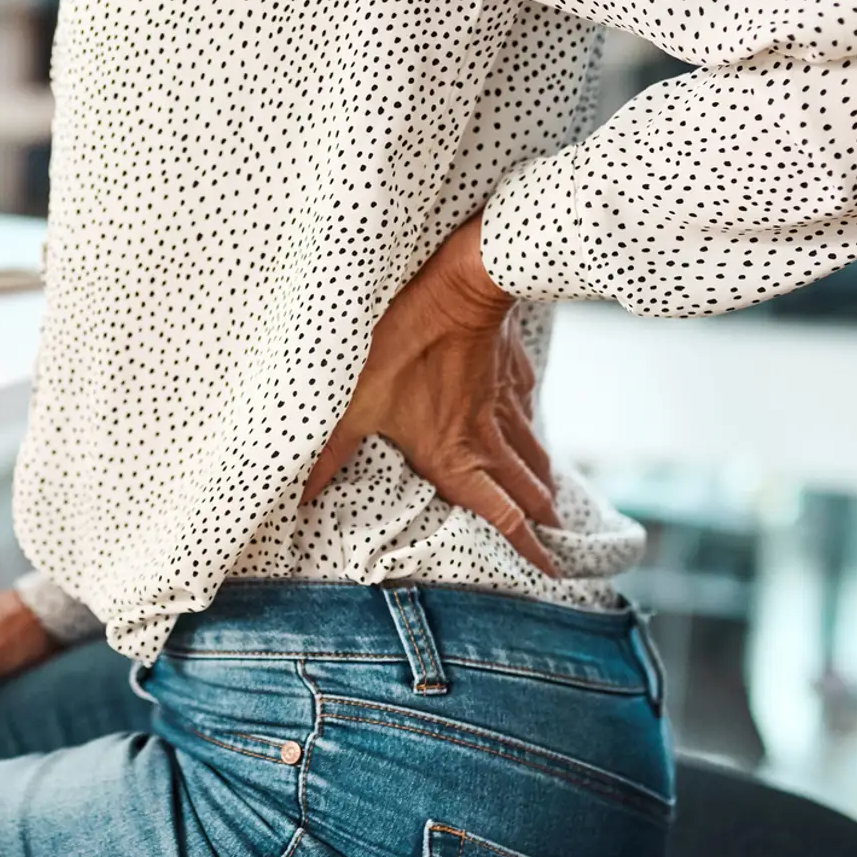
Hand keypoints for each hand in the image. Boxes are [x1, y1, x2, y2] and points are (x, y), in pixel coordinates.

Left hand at [303, 214, 561, 574]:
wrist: (461, 284)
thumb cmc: (404, 343)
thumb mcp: (353, 402)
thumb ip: (329, 452)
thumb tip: (297, 496)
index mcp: (454, 456)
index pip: (500, 515)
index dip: (527, 548)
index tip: (550, 572)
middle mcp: (487, 439)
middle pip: (526, 493)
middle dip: (542, 523)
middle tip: (558, 548)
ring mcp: (505, 405)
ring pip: (534, 455)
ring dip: (543, 484)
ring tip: (553, 506)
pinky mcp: (512, 374)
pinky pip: (528, 413)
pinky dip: (533, 433)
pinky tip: (532, 433)